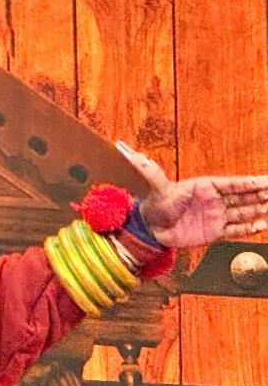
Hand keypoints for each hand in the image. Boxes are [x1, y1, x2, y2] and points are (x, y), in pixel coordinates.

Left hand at [118, 141, 267, 246]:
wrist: (150, 228)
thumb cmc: (154, 204)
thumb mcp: (154, 188)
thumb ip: (149, 172)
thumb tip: (131, 154)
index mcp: (205, 186)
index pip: (232, 184)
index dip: (249, 183)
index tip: (264, 181)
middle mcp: (214, 200)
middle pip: (244, 196)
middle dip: (262, 194)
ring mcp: (216, 215)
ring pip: (245, 212)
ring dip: (261, 209)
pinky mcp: (215, 231)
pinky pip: (237, 229)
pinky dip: (251, 227)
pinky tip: (264, 223)